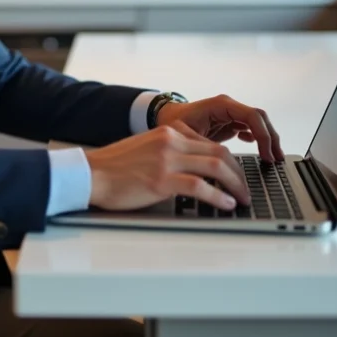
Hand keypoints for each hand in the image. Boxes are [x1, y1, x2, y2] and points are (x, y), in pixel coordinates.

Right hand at [84, 121, 250, 210]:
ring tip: (243, 198)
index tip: (237, 174)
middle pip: (219, 153)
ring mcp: (167, 159)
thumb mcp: (147, 148)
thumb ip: (170, 151)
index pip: (210, 143)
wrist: (90, 173)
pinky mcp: (162, 180)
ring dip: (235, 185)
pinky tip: (226, 204)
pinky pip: (200, 186)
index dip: (230, 160)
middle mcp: (171, 141)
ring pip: (216, 166)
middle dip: (239, 173)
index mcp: (169, 132)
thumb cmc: (115, 167)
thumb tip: (195, 168)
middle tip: (246, 189)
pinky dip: (218, 196)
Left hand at [155, 94, 283, 162]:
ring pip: (258, 123)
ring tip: (273, 158)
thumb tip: (220, 161)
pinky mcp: (229, 122)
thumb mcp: (186, 135)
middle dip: (271, 138)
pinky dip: (258, 140)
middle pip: (260, 118)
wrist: (164, 118)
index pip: (252, 116)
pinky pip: (250, 128)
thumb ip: (205, 145)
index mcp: (220, 105)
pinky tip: (259, 152)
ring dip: (267, 139)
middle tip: (276, 159)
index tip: (267, 154)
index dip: (263, 135)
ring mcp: (230, 113)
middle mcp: (228, 106)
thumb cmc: (172, 124)